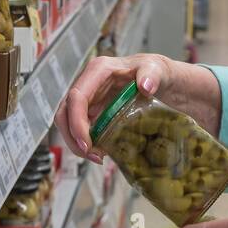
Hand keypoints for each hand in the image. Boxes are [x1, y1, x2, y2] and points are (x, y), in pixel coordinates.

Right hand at [54, 53, 219, 160]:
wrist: (162, 81)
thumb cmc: (157, 72)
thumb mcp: (158, 70)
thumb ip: (151, 75)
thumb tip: (145, 85)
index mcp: (99, 70)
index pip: (76, 97)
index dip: (76, 122)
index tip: (87, 143)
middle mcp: (89, 83)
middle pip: (65, 112)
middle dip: (72, 136)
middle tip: (90, 155)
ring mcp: (90, 98)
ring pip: (68, 122)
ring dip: (77, 142)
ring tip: (97, 157)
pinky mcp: (94, 111)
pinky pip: (81, 128)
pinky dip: (87, 142)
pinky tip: (102, 152)